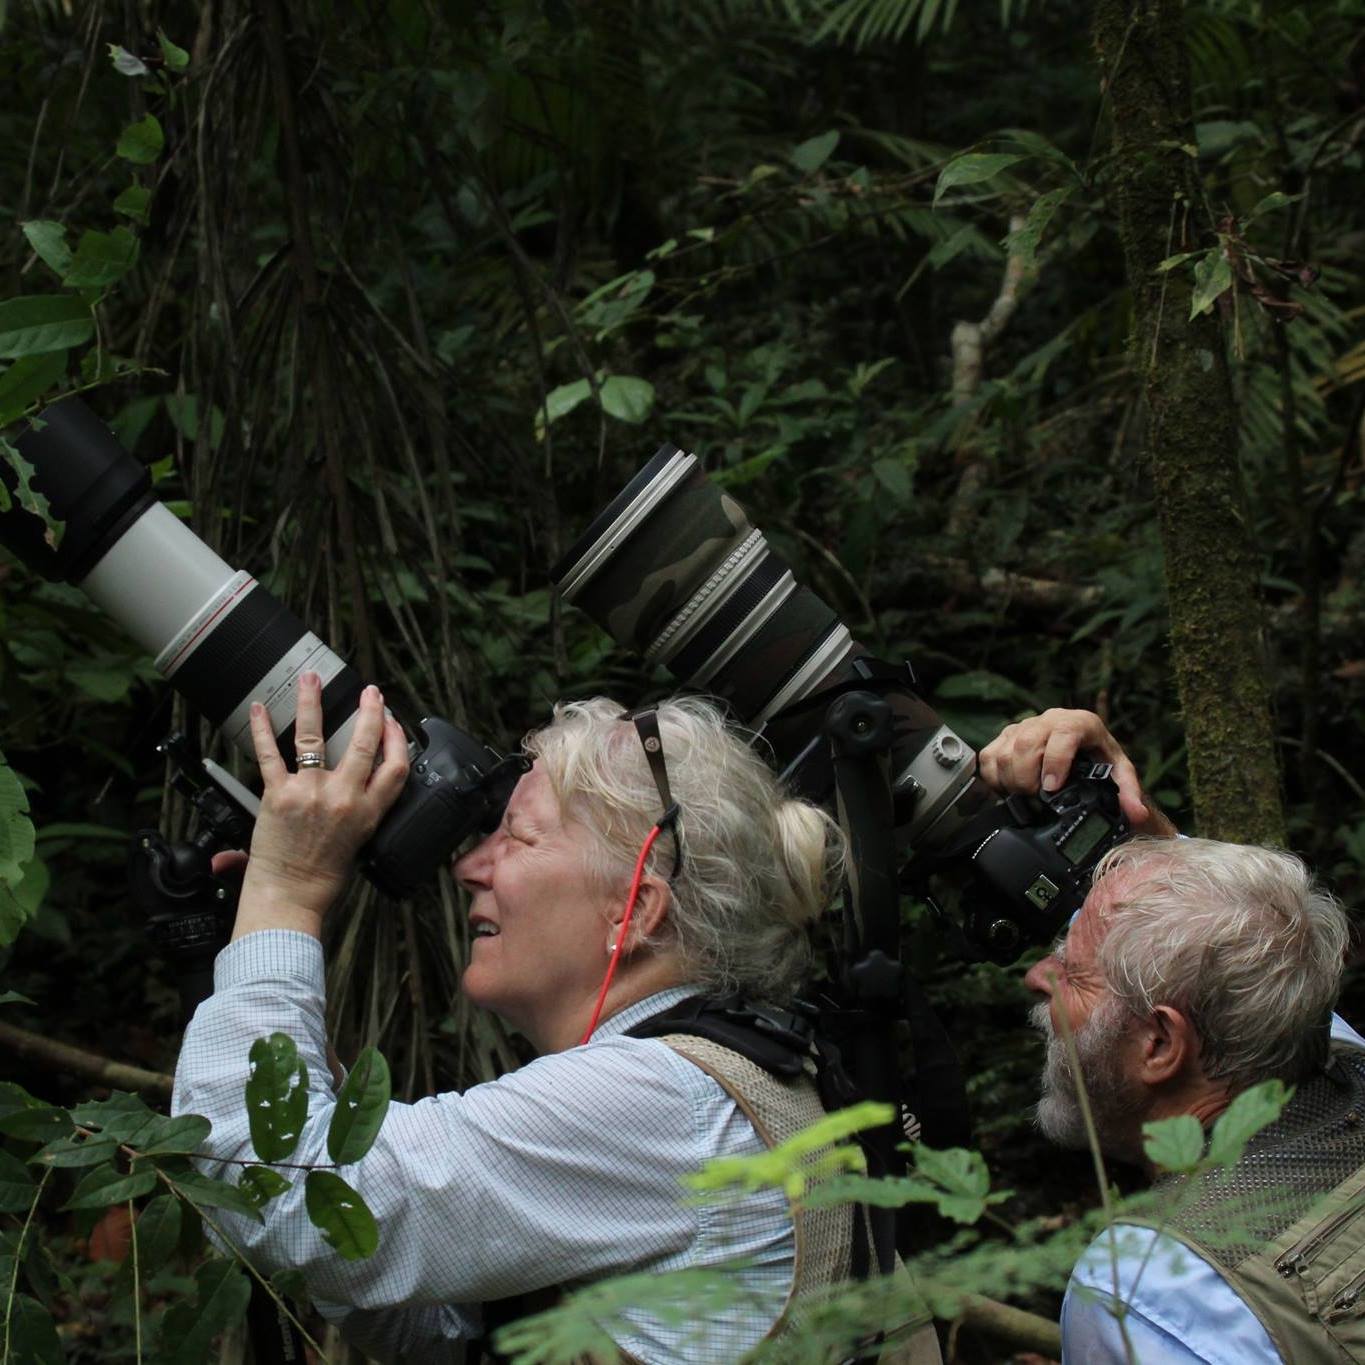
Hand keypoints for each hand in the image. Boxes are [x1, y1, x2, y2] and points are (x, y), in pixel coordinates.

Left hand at [231, 673, 408, 938]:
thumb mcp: (359, 843)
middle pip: (364, 744)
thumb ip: (361, 812)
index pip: (396, 767)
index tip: (394, 721)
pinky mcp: (278, 795)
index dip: (397, 739)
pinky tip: (258, 708)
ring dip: (313, 703)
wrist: (291, 896)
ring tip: (311, 679)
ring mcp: (310, 793)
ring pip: (316, 737)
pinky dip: (261, 729)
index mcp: (368, 812)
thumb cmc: (323, 878)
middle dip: (370, 712)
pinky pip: (270, 754)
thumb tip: (360, 789)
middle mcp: (344, 798)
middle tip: (370, 692)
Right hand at [977, 708, 1175, 835]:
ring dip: (1010, 781)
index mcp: (1080, 723)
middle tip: (1035, 800)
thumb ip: (1129, 793)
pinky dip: (993, 778)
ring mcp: (1024, 725)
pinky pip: (989, 756)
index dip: (1054, 762)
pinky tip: (1008, 790)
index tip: (1050, 788)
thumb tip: (1136, 813)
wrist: (1082, 749)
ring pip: (1004, 751)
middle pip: (1026, 743)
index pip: (1063, 735)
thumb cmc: (1099, 759)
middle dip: (1026, 778)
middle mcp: (1050, 719)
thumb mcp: (1118, 774)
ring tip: (1023, 797)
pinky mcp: (1005, 735)